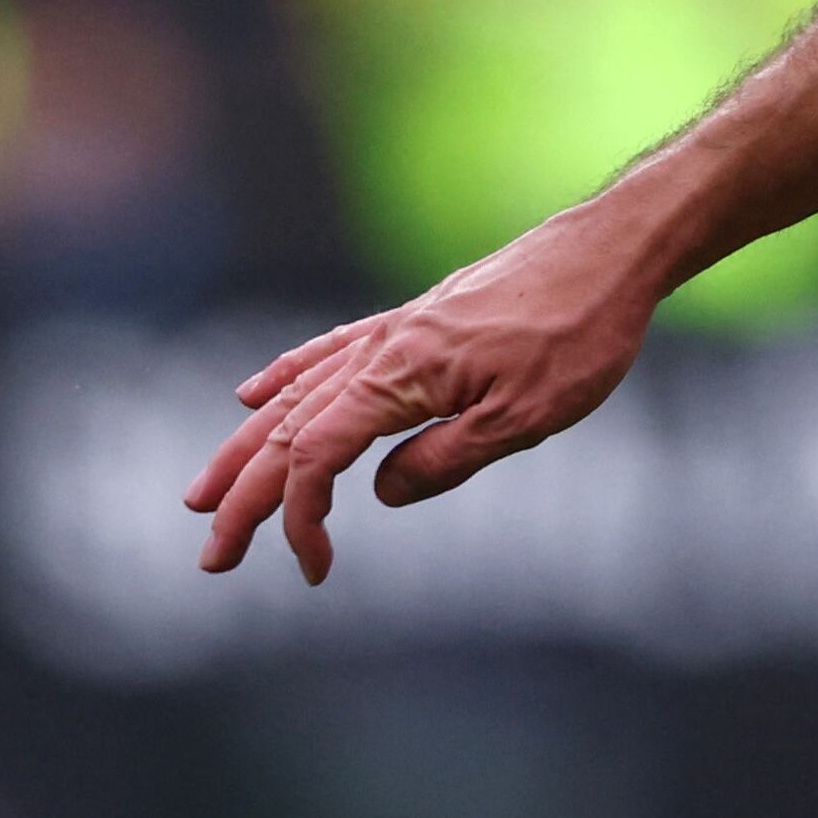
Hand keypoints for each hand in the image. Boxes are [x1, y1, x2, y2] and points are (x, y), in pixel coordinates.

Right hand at [183, 203, 665, 583]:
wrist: (611, 250)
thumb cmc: (580, 332)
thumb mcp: (526, 418)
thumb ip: (446, 459)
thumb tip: (382, 492)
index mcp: (398, 377)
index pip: (315, 457)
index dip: (300, 518)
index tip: (314, 568)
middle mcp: (381, 350)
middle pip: (286, 430)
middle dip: (244, 498)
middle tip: (212, 558)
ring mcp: (395, 330)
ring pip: (296, 393)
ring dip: (245, 446)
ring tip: (205, 493)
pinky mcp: (418, 318)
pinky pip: (330, 350)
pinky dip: (285, 375)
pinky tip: (254, 393)